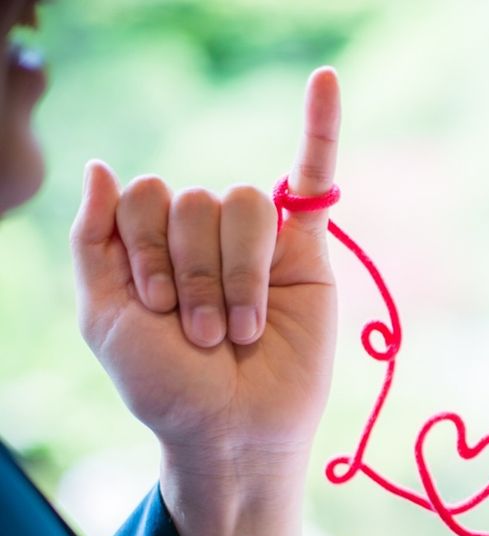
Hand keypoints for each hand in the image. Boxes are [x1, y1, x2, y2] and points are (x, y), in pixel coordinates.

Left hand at [69, 67, 343, 535]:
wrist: (233, 431)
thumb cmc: (167, 387)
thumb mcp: (104, 317)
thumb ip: (94, 242)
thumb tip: (104, 166)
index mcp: (154, 240)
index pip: (146, 193)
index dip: (146, 248)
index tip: (154, 309)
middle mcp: (205, 232)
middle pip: (193, 199)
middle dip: (193, 275)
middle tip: (203, 334)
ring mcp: (260, 239)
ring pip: (242, 206)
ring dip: (236, 278)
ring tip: (242, 331)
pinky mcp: (310, 252)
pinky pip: (316, 175)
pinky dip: (322, 126)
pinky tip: (326, 82)